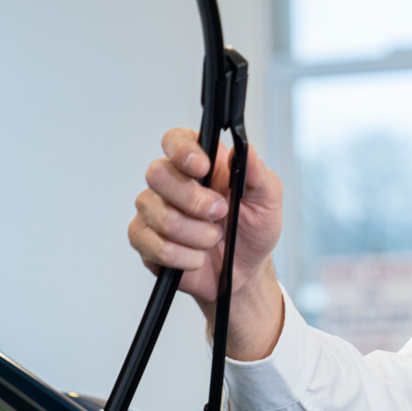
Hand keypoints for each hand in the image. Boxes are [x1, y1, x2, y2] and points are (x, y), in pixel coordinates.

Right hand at [128, 127, 286, 359]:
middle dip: (193, 200)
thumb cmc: (252, 229)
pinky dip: (184, 257)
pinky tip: (197, 257)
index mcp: (200, 163)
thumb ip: (257, 173)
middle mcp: (171, 182)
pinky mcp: (144, 240)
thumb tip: (245, 148)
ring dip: (196, 235)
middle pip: (157, 174)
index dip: (183, 151)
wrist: (244, 271)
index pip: (175, 140)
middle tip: (220, 213)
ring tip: (213, 239)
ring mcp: (153, 210)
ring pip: (160, 216)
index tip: (203, 167)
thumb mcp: (267, 200)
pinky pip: (155, 246)